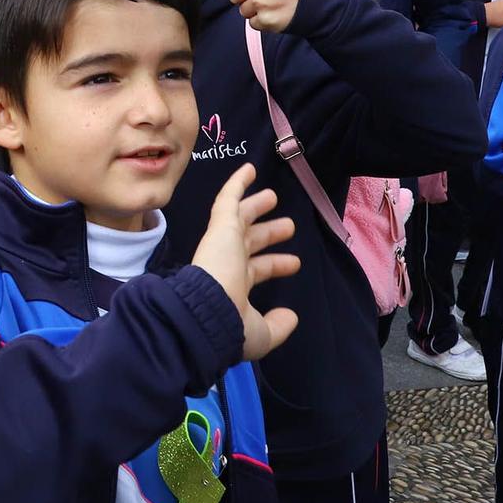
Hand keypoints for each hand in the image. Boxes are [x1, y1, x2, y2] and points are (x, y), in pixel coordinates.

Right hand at [188, 163, 300, 361]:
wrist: (207, 310)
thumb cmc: (230, 324)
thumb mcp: (260, 334)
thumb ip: (278, 326)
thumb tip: (291, 316)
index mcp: (233, 285)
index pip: (256, 269)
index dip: (276, 265)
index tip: (295, 264)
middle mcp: (227, 261)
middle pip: (251, 240)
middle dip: (269, 233)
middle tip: (289, 227)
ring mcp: (223, 242)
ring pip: (240, 217)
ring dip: (256, 206)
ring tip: (273, 197)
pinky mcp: (220, 227)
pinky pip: (228, 199)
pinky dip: (237, 183)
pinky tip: (250, 168)